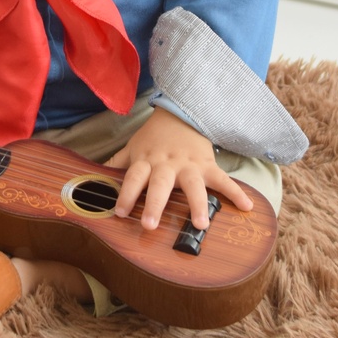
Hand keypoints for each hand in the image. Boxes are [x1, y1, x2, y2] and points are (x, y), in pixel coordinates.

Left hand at [105, 107, 253, 231]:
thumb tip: (91, 177)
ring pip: (192, 184)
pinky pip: (223, 179)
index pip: (133, 177)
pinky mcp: (207, 165)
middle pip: (160, 184)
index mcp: (146, 160)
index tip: (121, 213)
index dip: (126, 194)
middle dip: (155, 204)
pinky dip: (235, 192)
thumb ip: (116, 164)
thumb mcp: (133, 147)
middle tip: (150, 225)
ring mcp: (188, 164)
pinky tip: (246, 206)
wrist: (181, 112)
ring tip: (202, 224)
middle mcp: (166, 164)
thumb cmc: (154, 137)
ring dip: (197, 203)